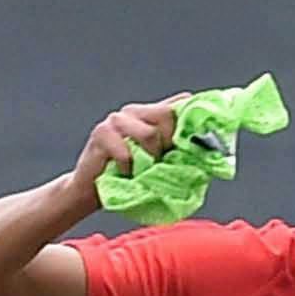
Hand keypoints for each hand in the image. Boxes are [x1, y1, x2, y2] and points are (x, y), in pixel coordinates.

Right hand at [72, 96, 189, 186]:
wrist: (88, 191)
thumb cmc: (124, 177)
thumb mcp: (155, 160)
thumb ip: (174, 148)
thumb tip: (206, 149)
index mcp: (147, 113)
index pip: (178, 104)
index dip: (189, 121)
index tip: (200, 139)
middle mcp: (132, 112)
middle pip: (166, 116)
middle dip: (168, 143)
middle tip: (158, 161)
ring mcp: (115, 121)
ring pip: (149, 134)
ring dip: (149, 158)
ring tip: (140, 169)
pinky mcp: (101, 134)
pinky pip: (127, 152)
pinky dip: (129, 168)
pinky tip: (123, 173)